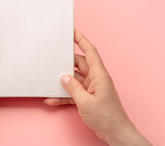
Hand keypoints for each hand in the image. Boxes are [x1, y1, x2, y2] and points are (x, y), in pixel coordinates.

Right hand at [45, 30, 150, 145]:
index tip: (72, 31)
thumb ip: (72, 87)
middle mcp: (96, 79)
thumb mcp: (85, 102)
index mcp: (99, 75)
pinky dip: (64, 95)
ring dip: (63, 82)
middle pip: (78, 64)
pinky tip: (53, 99)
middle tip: (53, 60)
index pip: (90, 51)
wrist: (115, 133)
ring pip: (74, 79)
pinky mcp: (88, 97)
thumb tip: (63, 77)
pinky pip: (74, 92)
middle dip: (65, 63)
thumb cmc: (107, 117)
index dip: (81, 40)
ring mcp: (92, 88)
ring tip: (49, 81)